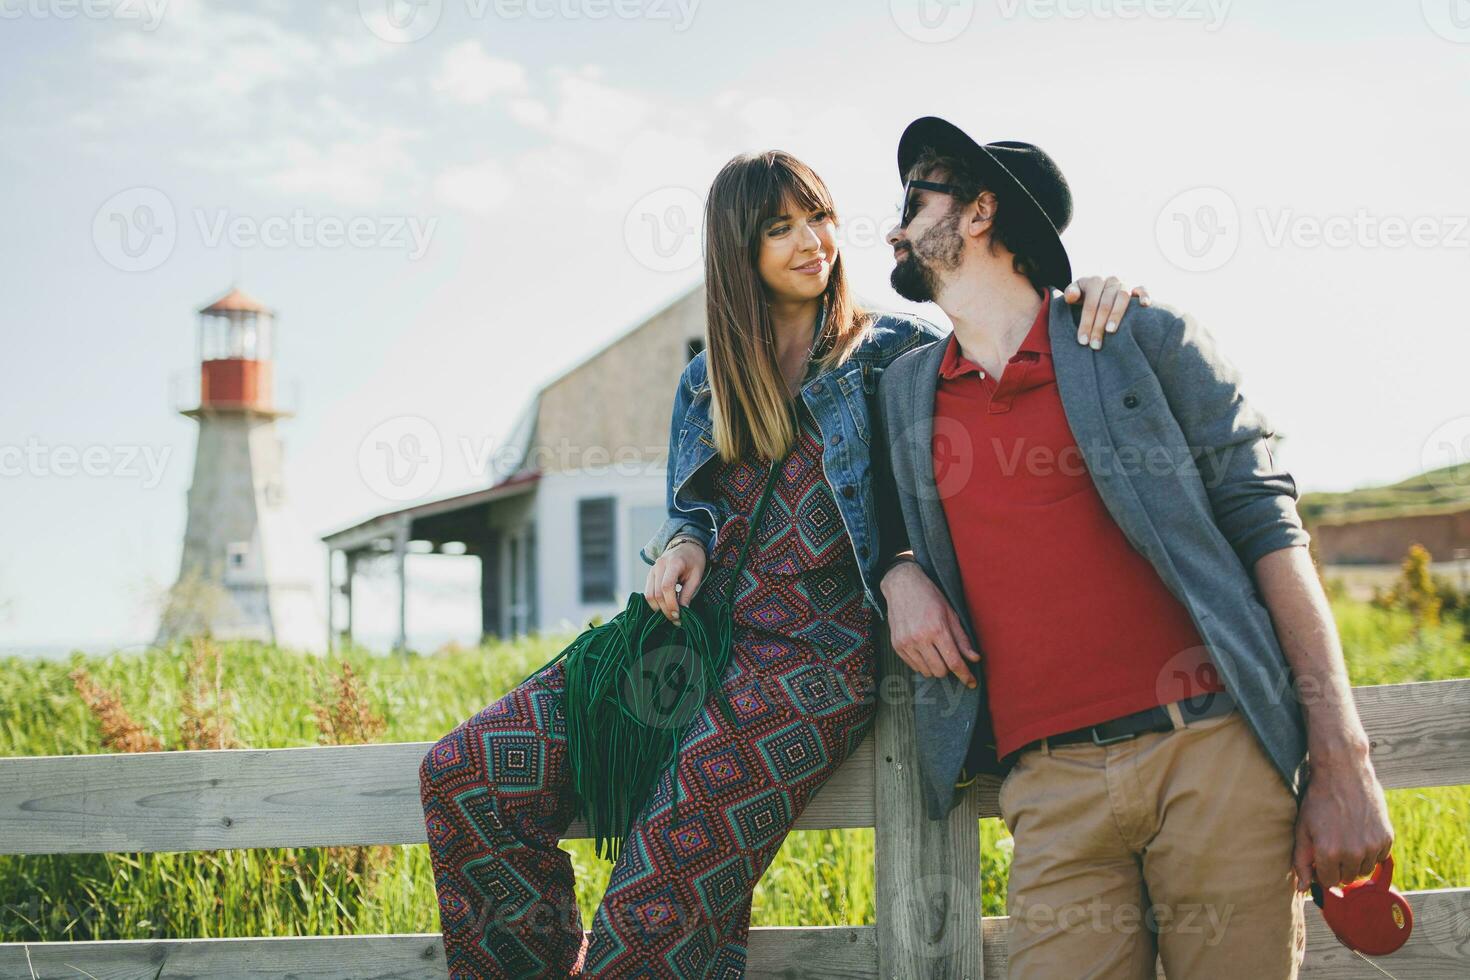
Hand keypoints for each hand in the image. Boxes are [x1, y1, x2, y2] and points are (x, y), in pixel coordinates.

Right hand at [644, 540, 705, 625]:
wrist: (686, 546)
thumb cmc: (694, 560)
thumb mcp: (697, 576)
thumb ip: (688, 593)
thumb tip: (682, 610)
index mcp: (673, 563)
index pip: (666, 587)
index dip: (671, 603)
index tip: (678, 615)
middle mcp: (659, 565)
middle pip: (656, 593)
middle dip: (665, 609)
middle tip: (676, 619)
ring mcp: (652, 569)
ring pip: (649, 594)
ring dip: (658, 608)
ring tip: (670, 614)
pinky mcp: (650, 574)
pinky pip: (648, 592)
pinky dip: (655, 602)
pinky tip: (665, 606)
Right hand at [880, 561, 980, 686]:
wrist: (902, 585)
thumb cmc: (929, 596)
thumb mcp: (950, 613)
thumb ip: (962, 638)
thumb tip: (974, 658)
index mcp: (937, 629)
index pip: (954, 661)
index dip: (965, 675)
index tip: (971, 683)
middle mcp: (920, 638)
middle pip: (940, 671)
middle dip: (949, 668)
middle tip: (950, 657)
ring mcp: (906, 643)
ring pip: (926, 671)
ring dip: (935, 667)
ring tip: (936, 651)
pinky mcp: (897, 645)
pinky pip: (913, 666)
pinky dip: (923, 664)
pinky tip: (925, 651)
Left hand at [1062, 275, 1150, 349]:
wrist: (1102, 285)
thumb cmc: (1086, 294)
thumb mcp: (1076, 291)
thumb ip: (1071, 293)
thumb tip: (1071, 296)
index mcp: (1094, 281)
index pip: (1089, 303)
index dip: (1085, 322)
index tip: (1083, 341)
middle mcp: (1111, 280)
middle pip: (1105, 304)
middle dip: (1098, 326)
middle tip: (1095, 344)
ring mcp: (1125, 282)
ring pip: (1122, 297)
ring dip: (1117, 314)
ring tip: (1110, 331)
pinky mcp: (1137, 286)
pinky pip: (1143, 289)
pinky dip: (1145, 295)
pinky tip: (1144, 305)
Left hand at [1291, 751, 1394, 891]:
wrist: (1343, 773)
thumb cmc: (1318, 801)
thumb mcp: (1303, 829)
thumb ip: (1301, 861)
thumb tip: (1302, 889)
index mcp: (1328, 852)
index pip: (1328, 882)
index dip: (1323, 872)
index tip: (1321, 859)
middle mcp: (1352, 852)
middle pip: (1347, 878)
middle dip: (1338, 867)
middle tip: (1333, 845)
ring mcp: (1372, 846)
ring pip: (1364, 871)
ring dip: (1355, 861)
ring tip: (1345, 838)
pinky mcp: (1386, 838)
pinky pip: (1379, 859)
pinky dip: (1371, 852)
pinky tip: (1359, 833)